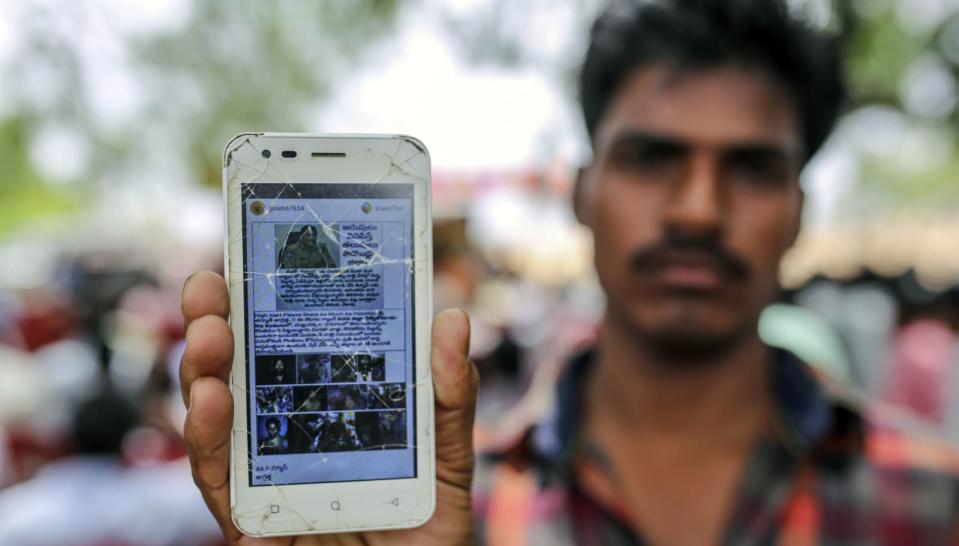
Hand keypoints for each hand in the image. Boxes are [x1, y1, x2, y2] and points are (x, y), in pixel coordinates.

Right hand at [180, 271, 478, 544]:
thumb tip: (452, 319)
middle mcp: (284, 440)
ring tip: (209, 339)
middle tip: (209, 288)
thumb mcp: (447, 453)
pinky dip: (210, 445)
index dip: (259, 306)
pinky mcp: (255, 527)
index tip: (249, 257)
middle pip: (236, 378)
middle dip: (214, 328)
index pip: (283, 351)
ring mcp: (265, 481)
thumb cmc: (428, 526)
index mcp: (323, 411)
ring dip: (203, 376)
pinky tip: (210, 406)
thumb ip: (447, 393)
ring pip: (215, 425)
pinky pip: (223, 486)